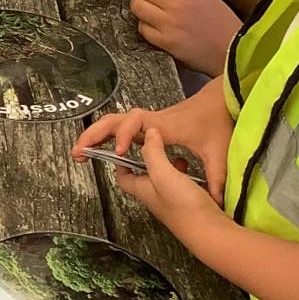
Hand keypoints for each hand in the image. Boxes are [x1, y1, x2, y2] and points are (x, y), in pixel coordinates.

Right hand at [73, 78, 233, 203]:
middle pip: (116, 120)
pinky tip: (98, 150)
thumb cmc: (216, 122)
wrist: (217, 100)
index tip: (119, 151)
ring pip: (115, 122)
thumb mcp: (219, 151)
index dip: (124, 134)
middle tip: (78, 152)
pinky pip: (122, 128)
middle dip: (95, 134)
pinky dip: (107, 136)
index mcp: (166, 127)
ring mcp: (149, 123)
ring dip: (96, 134)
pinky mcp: (149, 126)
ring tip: (79, 152)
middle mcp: (153, 122)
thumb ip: (217, 176)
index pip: (137, 122)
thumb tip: (219, 199)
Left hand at [117, 124, 228, 242]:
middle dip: (149, 160)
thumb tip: (148, 134)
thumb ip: (153, 153)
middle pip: (145, 176)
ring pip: (165, 180)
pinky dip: (186, 175)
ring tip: (178, 157)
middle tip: (156, 147)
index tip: (123, 151)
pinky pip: (183, 185)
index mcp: (144, 190)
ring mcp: (172, 202)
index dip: (120, 163)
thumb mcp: (163, 174)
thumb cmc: (185, 208)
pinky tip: (195, 171)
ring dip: (169, 166)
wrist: (210, 232)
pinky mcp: (189, 204)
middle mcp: (156, 197)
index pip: (124, 177)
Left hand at [130, 0, 240, 76]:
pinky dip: (146, 27)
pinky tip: (156, 27)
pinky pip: (142, 28)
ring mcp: (168, 23)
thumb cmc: (221, 22)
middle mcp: (176, 2)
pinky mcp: (165, 41)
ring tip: (151, 12)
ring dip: (141, 8)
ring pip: (137, 6)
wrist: (233, 49)